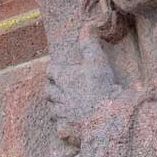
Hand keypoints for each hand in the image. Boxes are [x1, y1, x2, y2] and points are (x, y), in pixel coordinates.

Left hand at [46, 28, 120, 146]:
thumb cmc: (101, 88)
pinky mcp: (67, 130)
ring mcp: (63, 115)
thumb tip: (87, 26)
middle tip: (60, 87)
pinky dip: (63, 125)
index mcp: (64, 79)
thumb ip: (90, 43)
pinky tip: (69, 124)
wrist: (107, 119)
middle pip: (48, 91)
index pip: (51, 71)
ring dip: (57, 106)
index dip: (54, 70)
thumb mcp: (97, 60)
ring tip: (64, 104)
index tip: (58, 70)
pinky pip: (60, 127)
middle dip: (52, 88)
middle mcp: (59, 97)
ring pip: (53, 109)